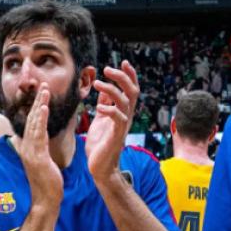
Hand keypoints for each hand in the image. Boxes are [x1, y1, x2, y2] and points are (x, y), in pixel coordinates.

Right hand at [17, 86, 63, 212]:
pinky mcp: (37, 156)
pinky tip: (43, 107)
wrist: (45, 201)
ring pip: (34, 123)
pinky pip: (38, 134)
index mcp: (27, 147)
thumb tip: (39, 141)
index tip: (41, 92)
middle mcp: (26, 147)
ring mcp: (30, 151)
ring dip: (39, 104)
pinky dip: (40, 119)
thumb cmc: (46, 184)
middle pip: (31, 118)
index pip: (31, 122)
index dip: (36, 106)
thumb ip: (39, 150)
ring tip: (44, 90)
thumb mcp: (42, 163)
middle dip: (37, 100)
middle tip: (42, 83)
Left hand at [87, 61, 139, 184]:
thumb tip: (104, 92)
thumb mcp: (100, 121)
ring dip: (112, 90)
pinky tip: (98, 108)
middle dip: (122, 77)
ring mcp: (122, 126)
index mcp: (122, 112)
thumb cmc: (100, 145)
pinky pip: (118, 119)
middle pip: (132, 92)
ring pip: (124, 102)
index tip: (123, 62)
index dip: (129, 75)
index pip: (130, 90)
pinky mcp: (116, 135)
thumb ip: (104, 106)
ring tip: (98, 83)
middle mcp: (125, 117)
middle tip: (108, 68)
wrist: (100, 168)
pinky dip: (109, 110)